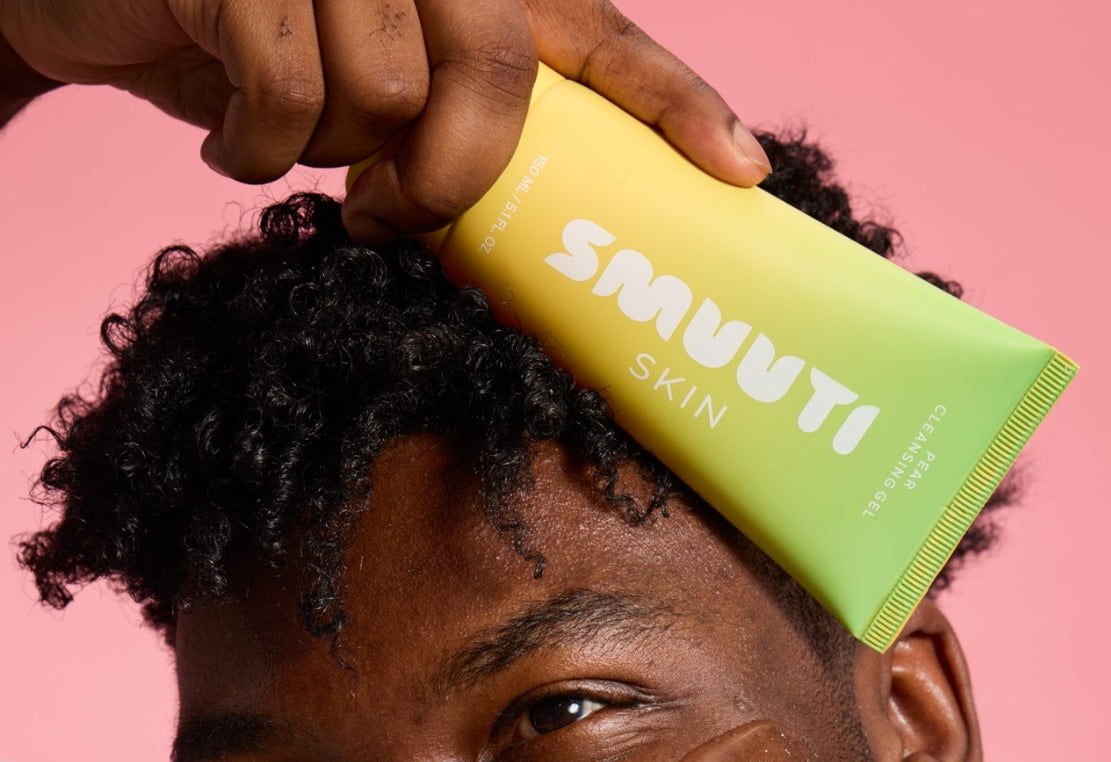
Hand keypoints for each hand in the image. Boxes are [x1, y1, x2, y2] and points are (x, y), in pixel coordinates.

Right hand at [0, 0, 770, 238]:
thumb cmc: (249, 51)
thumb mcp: (361, 92)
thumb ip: (442, 125)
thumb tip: (503, 235)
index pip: (595, 37)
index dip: (672, 101)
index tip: (740, 171)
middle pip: (497, 70)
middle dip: (450, 172)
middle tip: (386, 213)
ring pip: (381, 91)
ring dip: (328, 155)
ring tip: (285, 145)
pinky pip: (282, 91)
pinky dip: (254, 149)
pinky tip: (230, 143)